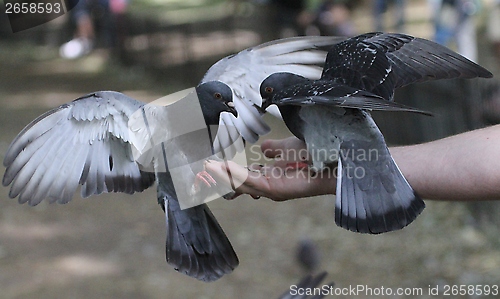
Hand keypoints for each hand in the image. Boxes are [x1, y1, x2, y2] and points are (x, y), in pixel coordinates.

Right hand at [205, 137, 336, 200]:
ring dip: (220, 176)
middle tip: (200, 172)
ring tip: (205, 168)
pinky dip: (234, 176)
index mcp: (268, 175)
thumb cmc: (313, 154)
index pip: (241, 175)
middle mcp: (266, 184)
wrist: (331, 158)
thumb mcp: (287, 148)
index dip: (224, 171)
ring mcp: (269, 188)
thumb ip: (274, 149)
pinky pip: (249, 182)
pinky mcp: (273, 189)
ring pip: (238, 184)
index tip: (208, 166)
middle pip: (235, 184)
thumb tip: (263, 148)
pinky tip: (222, 167)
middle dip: (217, 178)